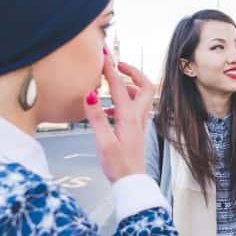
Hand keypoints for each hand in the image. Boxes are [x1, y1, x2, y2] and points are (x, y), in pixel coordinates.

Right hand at [82, 51, 154, 182]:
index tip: (104, 53)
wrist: (130, 182)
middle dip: (133, 71)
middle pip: (145, 85)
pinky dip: (124, 101)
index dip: (110, 68)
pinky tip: (107, 110)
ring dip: (129, 85)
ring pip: (142, 96)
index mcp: (128, 117)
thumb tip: (90, 95)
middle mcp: (137, 117)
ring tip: (111, 85)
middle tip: (118, 65)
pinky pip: (134, 108)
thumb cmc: (117, 165)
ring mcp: (139, 123)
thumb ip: (95, 118)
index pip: (119, 86)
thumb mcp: (102, 142)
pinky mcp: (136, 130)